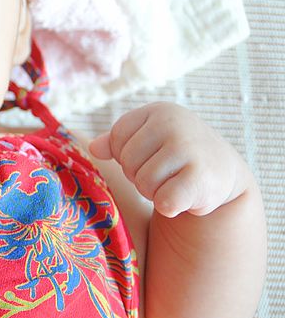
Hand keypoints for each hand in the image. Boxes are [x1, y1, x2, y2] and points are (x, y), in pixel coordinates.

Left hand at [87, 102, 249, 217]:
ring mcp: (188, 149)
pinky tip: (184, 197)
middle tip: (164, 173)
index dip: (126, 154)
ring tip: (173, 182)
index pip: (117, 137)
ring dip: (154, 191)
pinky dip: (169, 206)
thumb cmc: (174, 153)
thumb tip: (94, 148)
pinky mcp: (200, 179)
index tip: (149, 156)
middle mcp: (174, 124)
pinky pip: (163, 201)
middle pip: (127, 161)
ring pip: (143, 182)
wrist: (223, 173)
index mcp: (159, 111)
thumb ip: (116, 141)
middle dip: (140, 175)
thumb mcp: (147, 139)